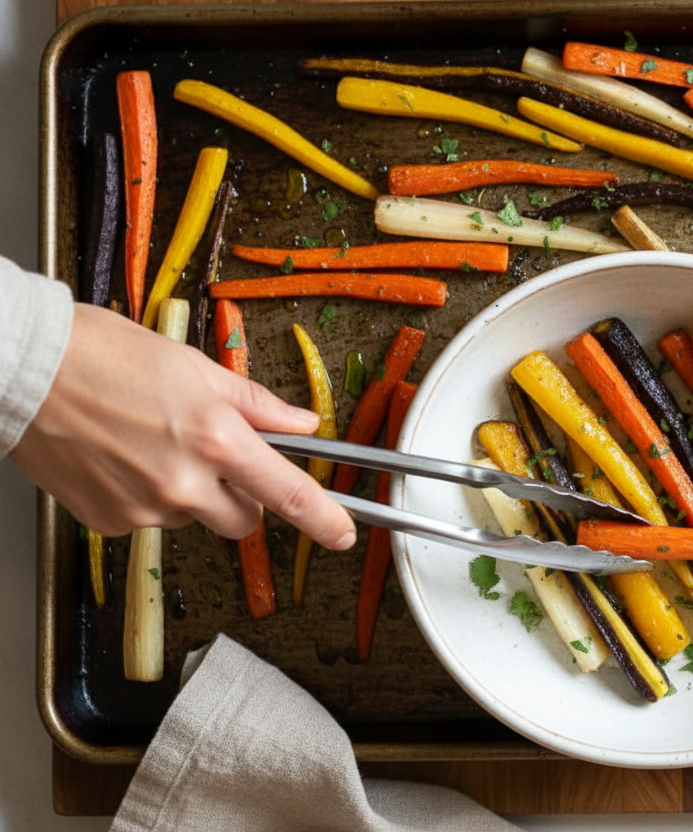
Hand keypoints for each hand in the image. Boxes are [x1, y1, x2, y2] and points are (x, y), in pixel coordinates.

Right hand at [11, 303, 355, 548]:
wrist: (24, 368)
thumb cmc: (102, 355)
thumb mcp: (195, 367)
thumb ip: (255, 403)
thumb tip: (299, 422)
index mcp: (216, 438)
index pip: (287, 493)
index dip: (324, 518)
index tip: (342, 533)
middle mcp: (184, 481)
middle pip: (244, 520)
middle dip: (242, 498)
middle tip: (217, 458)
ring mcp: (145, 507)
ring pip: (193, 517)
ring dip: (190, 492)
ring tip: (152, 443)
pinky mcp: (110, 522)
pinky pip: (149, 518)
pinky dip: (147, 496)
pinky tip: (123, 458)